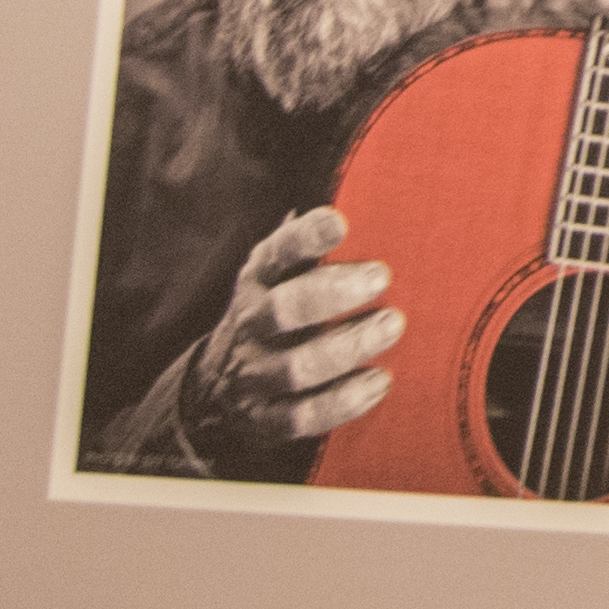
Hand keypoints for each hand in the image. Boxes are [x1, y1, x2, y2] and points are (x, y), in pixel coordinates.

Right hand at [175, 203, 405, 466]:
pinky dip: (341, 403)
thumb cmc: (281, 309)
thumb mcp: (286, 273)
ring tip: (392, 326)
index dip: (305, 236)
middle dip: (331, 294)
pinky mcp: (264, 417)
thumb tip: (387, 191)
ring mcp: (255, 374)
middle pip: (283, 310)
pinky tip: (379, 383)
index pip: (277, 253)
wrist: (217, 386)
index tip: (339, 222)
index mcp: (260, 279)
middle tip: (381, 276)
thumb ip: (320, 245)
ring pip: (295, 367)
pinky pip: (301, 416)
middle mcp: (252, 323)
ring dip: (346, 348)